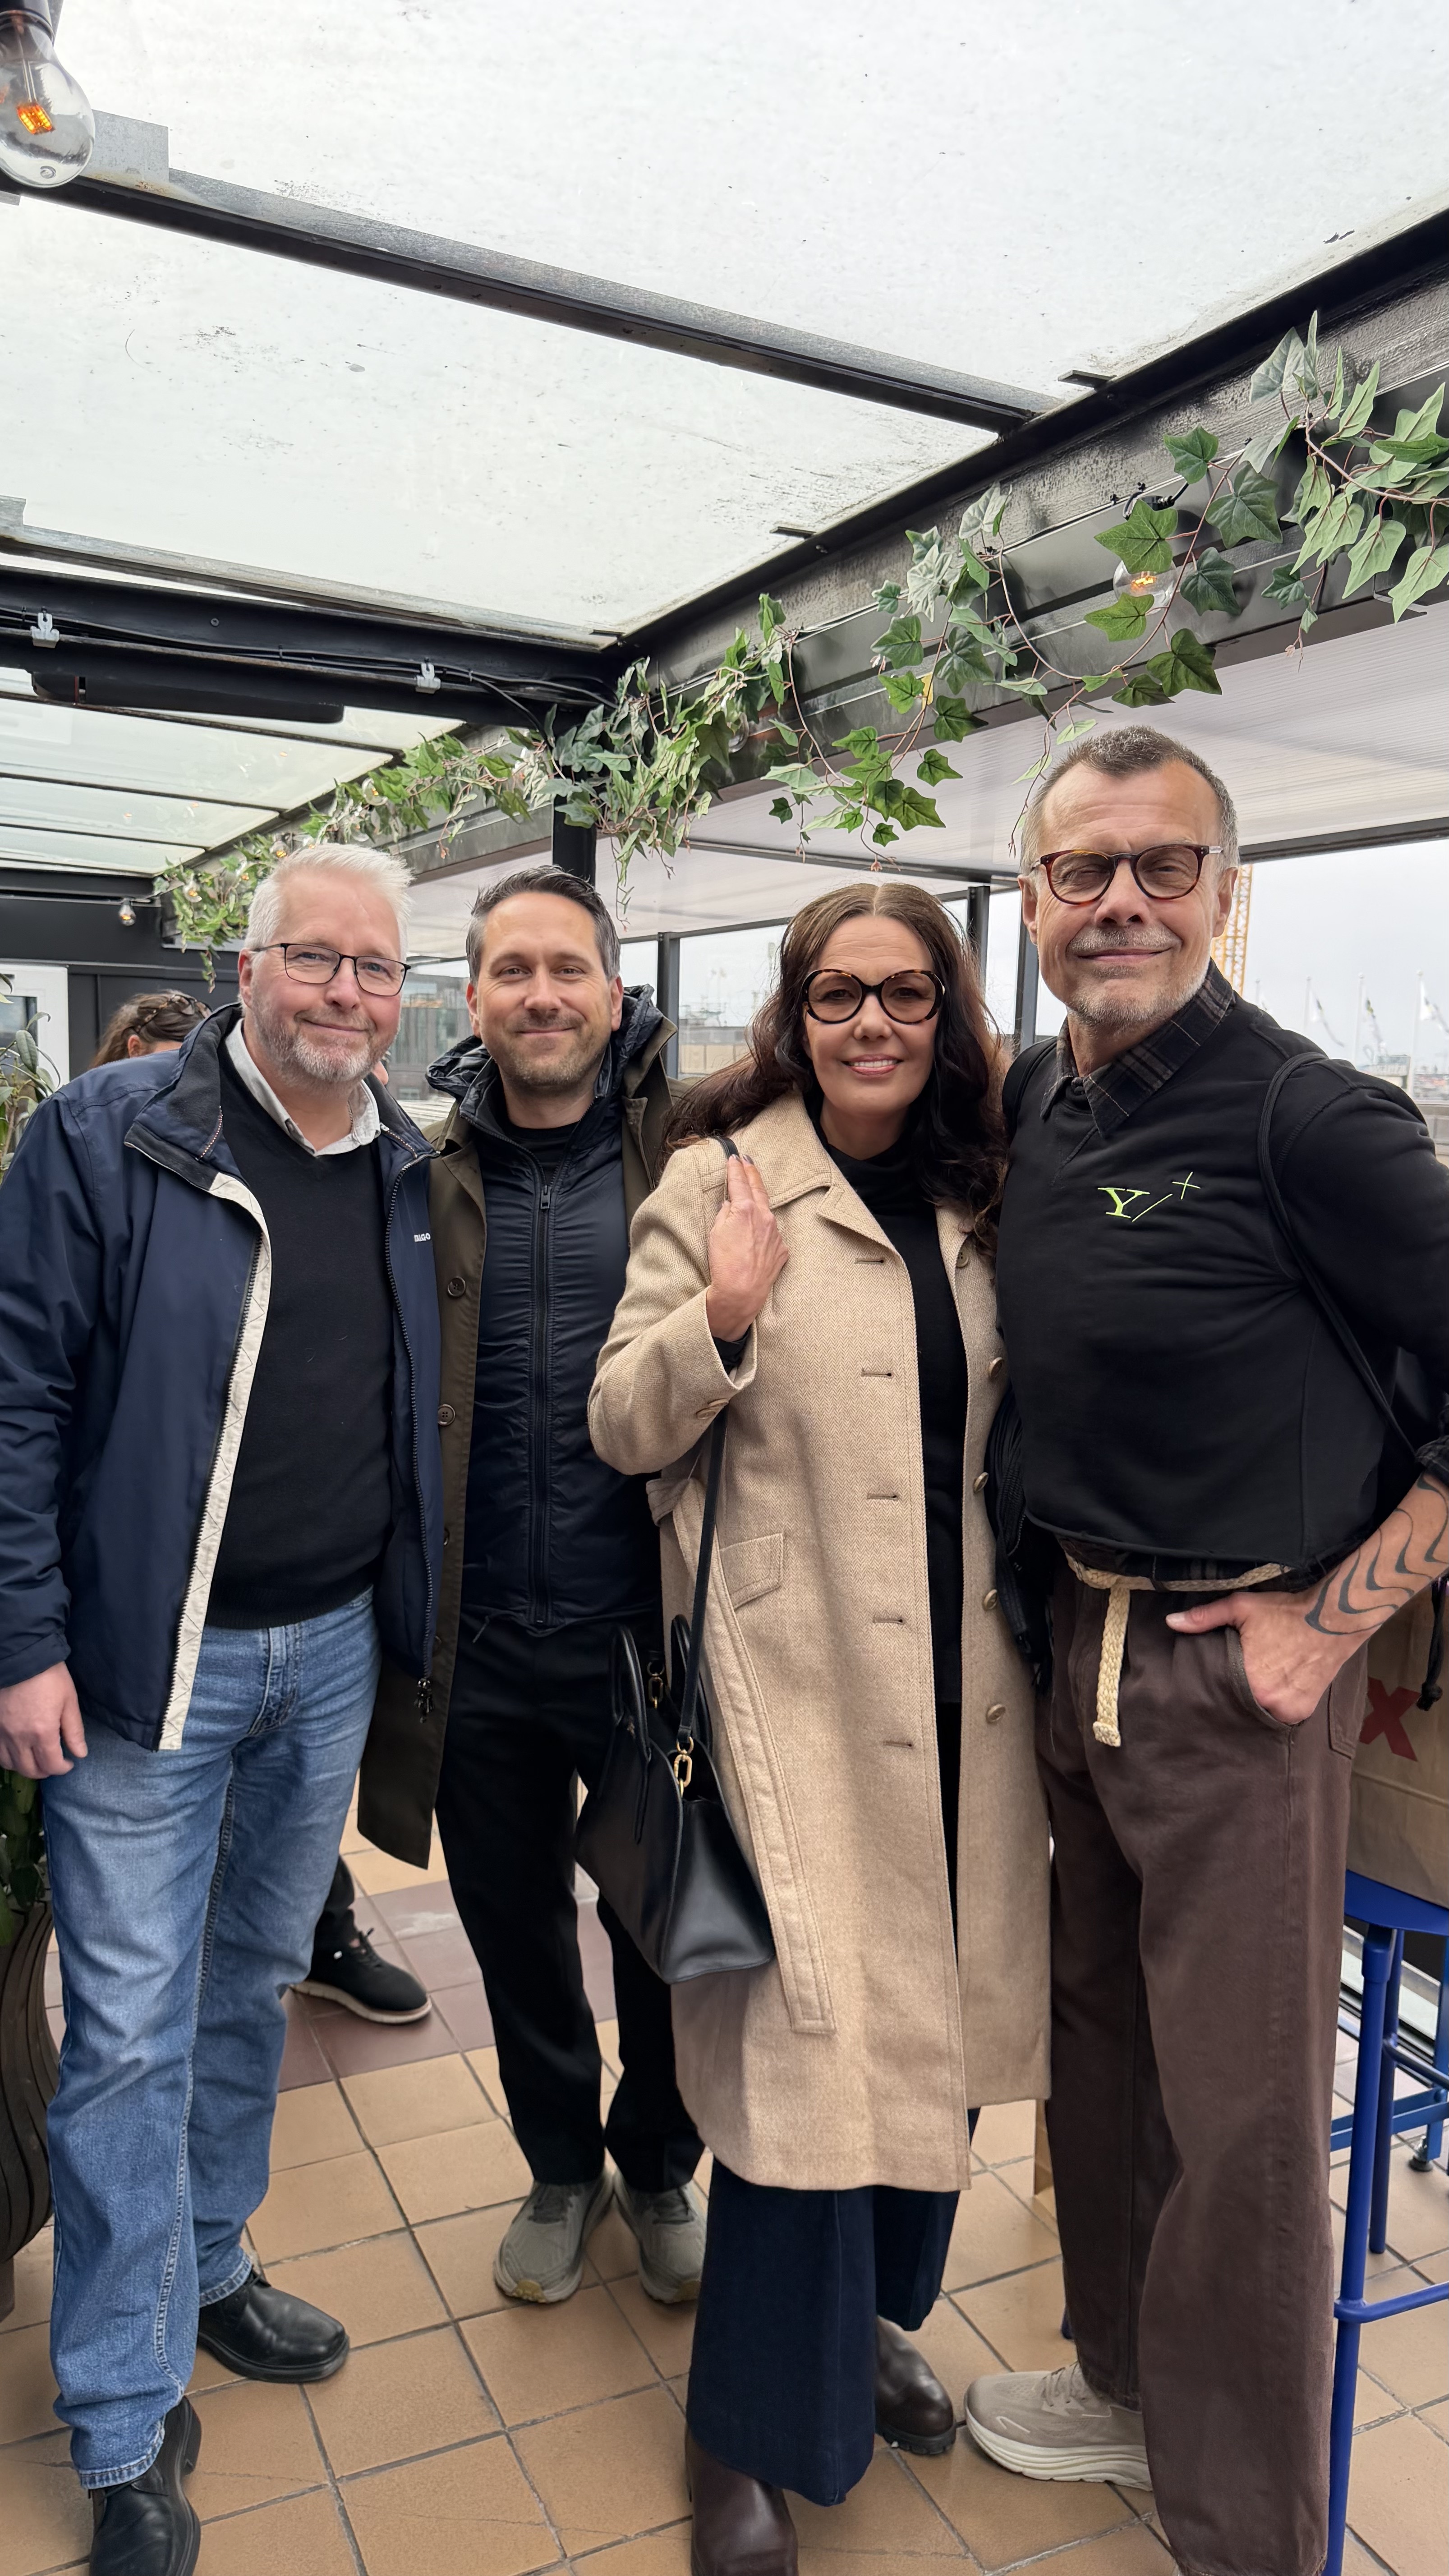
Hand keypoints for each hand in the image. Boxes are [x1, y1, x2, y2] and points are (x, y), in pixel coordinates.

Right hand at [0, 1663, 86, 1776]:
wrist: (21, 1657)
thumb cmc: (49, 1676)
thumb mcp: (69, 1701)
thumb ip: (74, 1731)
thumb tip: (80, 1754)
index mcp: (42, 1732)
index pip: (52, 1765)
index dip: (63, 1768)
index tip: (69, 1763)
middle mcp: (19, 1738)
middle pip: (30, 1770)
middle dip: (46, 1771)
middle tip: (54, 1763)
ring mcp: (2, 1733)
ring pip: (11, 1765)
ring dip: (26, 1767)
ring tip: (36, 1759)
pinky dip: (8, 1759)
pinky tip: (18, 1752)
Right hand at [704, 1154, 788, 1341]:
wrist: (741, 1293)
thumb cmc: (724, 1264)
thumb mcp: (715, 1233)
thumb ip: (725, 1213)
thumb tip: (731, 1205)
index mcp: (746, 1210)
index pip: (740, 1182)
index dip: (736, 1168)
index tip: (734, 1158)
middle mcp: (765, 1218)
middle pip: (758, 1189)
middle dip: (752, 1173)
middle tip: (747, 1161)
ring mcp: (776, 1234)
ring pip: (767, 1213)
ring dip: (759, 1204)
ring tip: (751, 1197)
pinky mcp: (781, 1250)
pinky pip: (771, 1235)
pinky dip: (764, 1232)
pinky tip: (755, 1238)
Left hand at [1166, 1592, 1360, 1725]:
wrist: (1333, 1620)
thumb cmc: (1285, 1613)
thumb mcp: (1241, 1607)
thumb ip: (1205, 1617)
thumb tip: (1171, 1622)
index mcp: (1247, 1681)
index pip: (1218, 1693)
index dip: (1213, 1688)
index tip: (1209, 1683)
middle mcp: (1266, 1702)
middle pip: (1237, 1705)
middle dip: (1232, 1697)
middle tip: (1230, 1684)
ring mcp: (1287, 1710)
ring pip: (1258, 1713)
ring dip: (1253, 1703)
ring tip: (1252, 1686)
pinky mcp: (1302, 1712)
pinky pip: (1279, 1715)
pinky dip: (1274, 1705)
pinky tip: (1271, 1691)